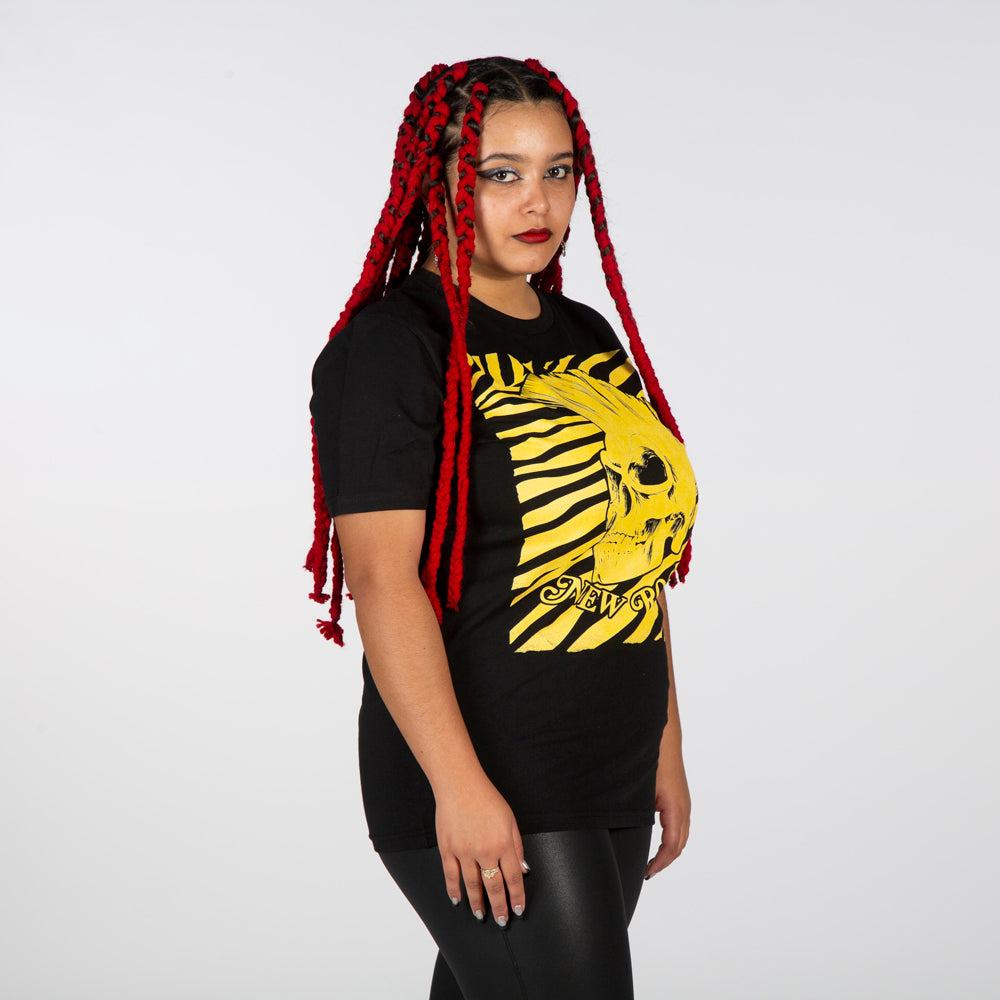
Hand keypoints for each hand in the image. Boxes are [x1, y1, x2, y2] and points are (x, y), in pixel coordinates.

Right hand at [435, 778, 527, 926]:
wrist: (459, 784)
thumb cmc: (486, 798)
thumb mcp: (510, 819)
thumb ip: (517, 845)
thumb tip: (524, 868)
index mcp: (504, 843)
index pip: (514, 877)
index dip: (517, 896)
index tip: (518, 909)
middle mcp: (485, 850)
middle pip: (494, 886)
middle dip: (499, 906)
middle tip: (502, 920)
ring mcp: (464, 851)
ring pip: (472, 885)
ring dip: (478, 903)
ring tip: (481, 915)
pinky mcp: (448, 849)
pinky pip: (451, 875)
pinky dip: (454, 890)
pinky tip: (458, 900)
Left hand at [645, 749, 690, 878]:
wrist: (664, 738)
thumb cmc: (653, 759)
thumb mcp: (643, 790)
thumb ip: (640, 812)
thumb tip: (627, 829)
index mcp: (675, 808)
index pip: (671, 845)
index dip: (660, 862)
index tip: (648, 873)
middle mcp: (683, 808)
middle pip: (679, 845)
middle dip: (664, 861)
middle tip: (648, 872)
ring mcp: (684, 803)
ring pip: (681, 836)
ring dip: (669, 852)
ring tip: (653, 863)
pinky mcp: (680, 798)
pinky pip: (680, 826)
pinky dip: (672, 840)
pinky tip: (660, 842)